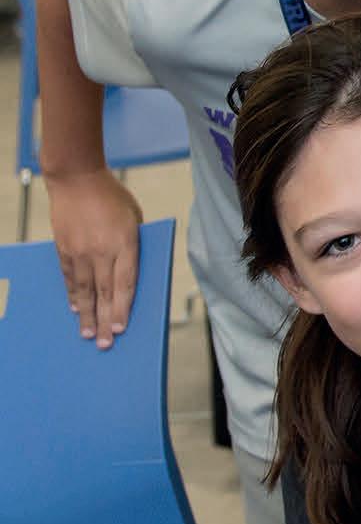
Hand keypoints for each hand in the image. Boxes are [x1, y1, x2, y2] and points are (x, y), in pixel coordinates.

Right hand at [45, 169, 143, 348]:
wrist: (76, 178)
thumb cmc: (113, 197)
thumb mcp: (135, 218)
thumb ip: (135, 245)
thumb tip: (134, 274)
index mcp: (125, 243)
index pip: (125, 282)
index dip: (123, 308)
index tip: (123, 328)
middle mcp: (101, 250)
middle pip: (105, 292)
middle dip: (106, 320)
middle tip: (106, 344)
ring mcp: (79, 251)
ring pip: (84, 289)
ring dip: (87, 314)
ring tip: (89, 335)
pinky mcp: (63, 249)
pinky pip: (69, 277)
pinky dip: (73, 295)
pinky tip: (76, 310)